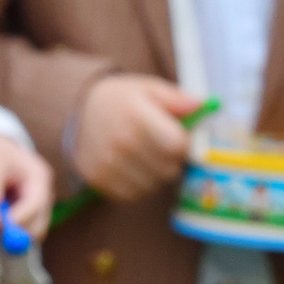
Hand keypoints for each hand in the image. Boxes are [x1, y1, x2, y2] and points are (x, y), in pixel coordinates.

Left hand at [0, 131, 55, 242]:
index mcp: (38, 178)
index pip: (35, 204)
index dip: (18, 219)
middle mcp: (44, 196)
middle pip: (38, 226)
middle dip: (15, 233)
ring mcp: (38, 209)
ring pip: (29, 234)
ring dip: (10, 234)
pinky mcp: (28, 219)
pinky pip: (21, 234)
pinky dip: (7, 235)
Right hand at [71, 73, 196, 201]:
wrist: (80, 111)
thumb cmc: (122, 99)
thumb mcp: (148, 88)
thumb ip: (176, 98)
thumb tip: (202, 106)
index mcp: (136, 115)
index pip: (176, 146)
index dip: (184, 143)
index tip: (179, 136)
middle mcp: (120, 143)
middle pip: (168, 169)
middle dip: (173, 160)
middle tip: (164, 146)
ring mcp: (108, 164)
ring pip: (154, 185)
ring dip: (157, 174)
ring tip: (147, 155)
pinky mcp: (99, 181)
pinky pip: (134, 194)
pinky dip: (140, 185)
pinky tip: (134, 166)